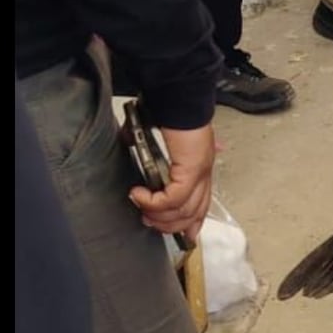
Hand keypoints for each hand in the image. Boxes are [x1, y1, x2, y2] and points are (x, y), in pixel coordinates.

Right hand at [129, 124, 215, 243]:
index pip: (202, 206)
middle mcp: (204, 174)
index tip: (181, 236)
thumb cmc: (168, 112)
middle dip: (169, 225)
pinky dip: (155, 202)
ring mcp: (200, 173)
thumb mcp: (155, 138)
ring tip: (140, 206)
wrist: (177, 95)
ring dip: (158, 216)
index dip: (191, 224)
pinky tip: (139, 194)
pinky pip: (174, 199)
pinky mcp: (192, 170)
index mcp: (200, 168)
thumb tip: (129, 146)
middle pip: (193, 215)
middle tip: (147, 221)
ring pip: (183, 211)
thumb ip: (146, 150)